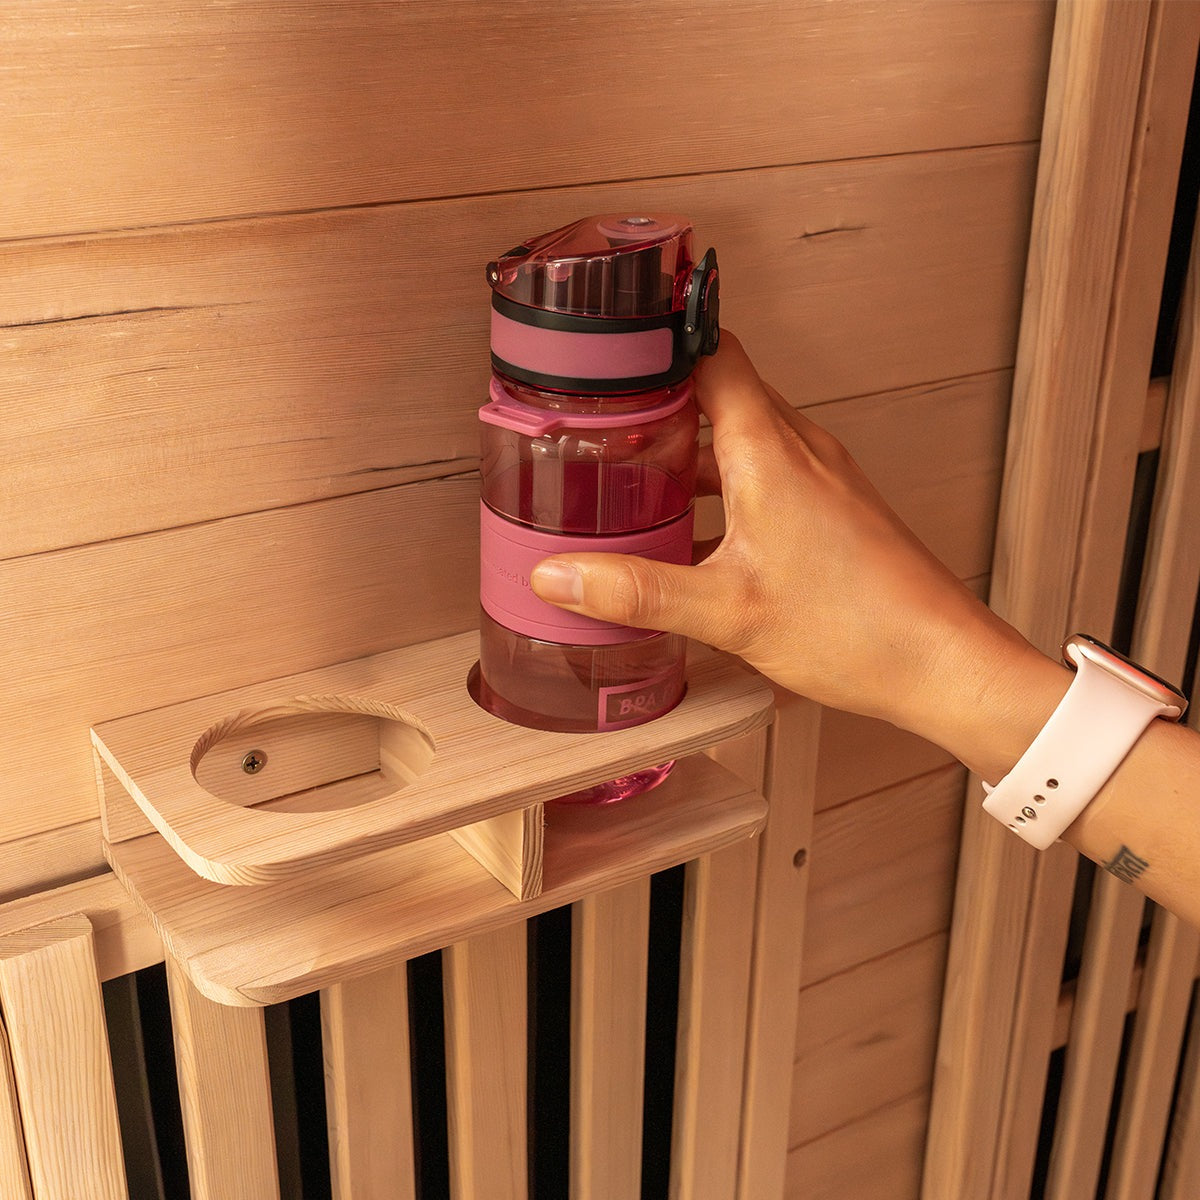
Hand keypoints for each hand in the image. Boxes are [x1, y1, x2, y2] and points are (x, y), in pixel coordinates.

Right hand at [530, 331, 1061, 772]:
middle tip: (601, 424)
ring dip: (691, 452)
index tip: (610, 348)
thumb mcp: (727, 611)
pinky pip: (766, 475)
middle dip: (659, 404)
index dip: (660, 342)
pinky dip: (723, 488)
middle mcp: (800, 450)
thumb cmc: (856, 626)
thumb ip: (637, 591)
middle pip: (720, 393)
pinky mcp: (831, 510)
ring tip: (635, 479)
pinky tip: (694, 536)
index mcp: (770, 451)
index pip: (712, 354)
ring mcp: (820, 479)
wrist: (942, 663)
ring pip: (742, 439)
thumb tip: (559, 578)